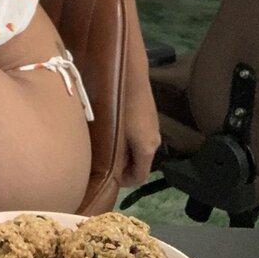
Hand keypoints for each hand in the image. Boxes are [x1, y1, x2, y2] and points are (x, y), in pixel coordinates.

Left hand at [117, 72, 161, 187]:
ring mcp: (153, 127)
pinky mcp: (149, 116)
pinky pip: (140, 136)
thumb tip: (109, 169)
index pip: (140, 177)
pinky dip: (128, 140)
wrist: (130, 74)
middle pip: (140, 163)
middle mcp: (154, 141)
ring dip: (125, 152)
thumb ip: (113, 154)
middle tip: (104, 163)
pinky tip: (113, 131)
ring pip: (140, 149)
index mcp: (147, 149)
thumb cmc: (119, 105)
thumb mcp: (114, 133)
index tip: (108, 179)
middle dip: (123, 167)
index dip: (124, 182)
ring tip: (106, 148)